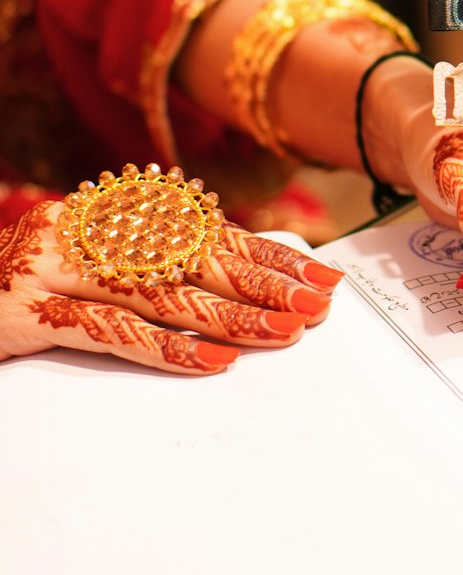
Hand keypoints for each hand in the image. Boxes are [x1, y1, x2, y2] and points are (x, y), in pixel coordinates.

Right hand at [0, 201, 340, 374]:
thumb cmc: (27, 288)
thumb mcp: (91, 265)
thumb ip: (152, 267)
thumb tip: (244, 286)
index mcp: (110, 213)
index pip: (207, 232)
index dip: (267, 254)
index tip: (320, 278)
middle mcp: (87, 229)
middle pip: (192, 255)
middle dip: (263, 282)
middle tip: (317, 304)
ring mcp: (56, 266)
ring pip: (161, 292)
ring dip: (230, 316)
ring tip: (282, 333)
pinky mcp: (29, 309)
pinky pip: (111, 330)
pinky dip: (169, 349)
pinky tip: (214, 361)